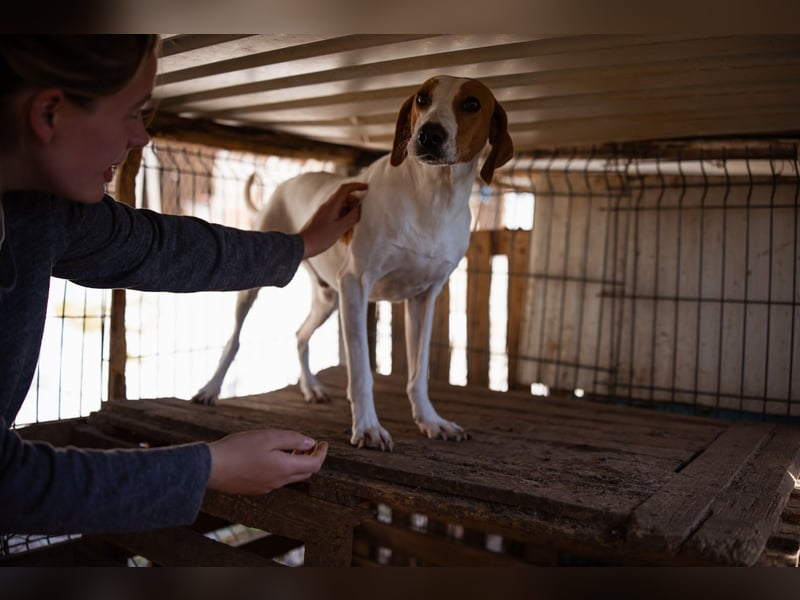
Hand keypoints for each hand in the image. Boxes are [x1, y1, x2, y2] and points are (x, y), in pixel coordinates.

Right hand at [206, 429, 328, 494]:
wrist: (210, 468)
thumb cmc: (239, 448)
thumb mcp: (268, 437)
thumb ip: (292, 440)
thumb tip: (311, 444)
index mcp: (284, 469)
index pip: (314, 465)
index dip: (322, 453)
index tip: (323, 442)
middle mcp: (278, 482)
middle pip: (304, 473)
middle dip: (311, 458)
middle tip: (312, 445)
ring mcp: (266, 487)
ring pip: (290, 477)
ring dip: (297, 463)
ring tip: (294, 448)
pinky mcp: (254, 488)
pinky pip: (276, 479)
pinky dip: (283, 468)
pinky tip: (273, 456)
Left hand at [299, 181, 366, 258]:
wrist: (303, 245)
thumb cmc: (321, 237)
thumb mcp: (340, 228)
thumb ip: (352, 217)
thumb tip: (361, 207)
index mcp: (332, 205)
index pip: (345, 189)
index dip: (357, 186)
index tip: (367, 188)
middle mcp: (327, 205)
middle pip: (344, 197)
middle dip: (355, 203)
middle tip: (361, 214)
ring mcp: (324, 211)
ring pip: (341, 206)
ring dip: (350, 212)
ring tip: (353, 225)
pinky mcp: (323, 218)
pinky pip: (337, 213)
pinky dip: (344, 217)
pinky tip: (345, 230)